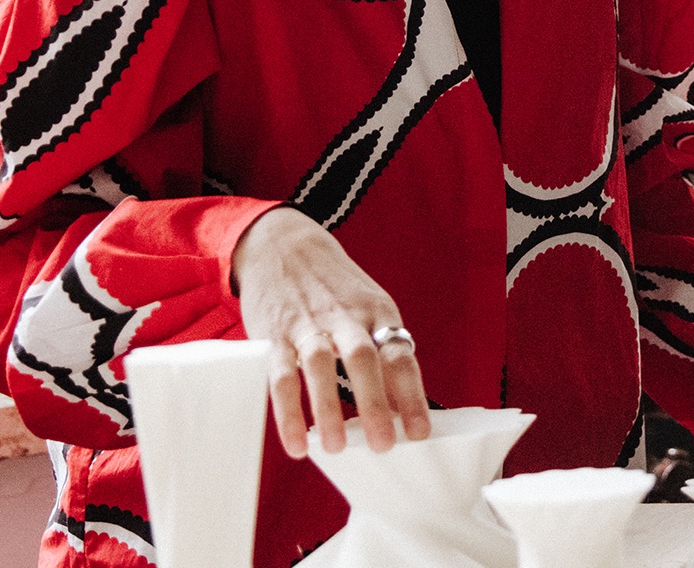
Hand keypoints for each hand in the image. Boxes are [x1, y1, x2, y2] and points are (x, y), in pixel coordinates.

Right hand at [231, 206, 431, 457]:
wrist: (283, 244)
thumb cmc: (334, 288)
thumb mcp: (367, 308)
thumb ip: (383, 353)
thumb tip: (404, 408)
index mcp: (377, 311)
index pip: (400, 354)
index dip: (412, 394)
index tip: (420, 432)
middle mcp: (345, 316)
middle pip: (363, 359)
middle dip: (375, 403)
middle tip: (383, 445)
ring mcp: (308, 324)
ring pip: (320, 365)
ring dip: (328, 409)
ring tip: (336, 449)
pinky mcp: (274, 334)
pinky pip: (280, 375)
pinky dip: (288, 413)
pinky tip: (297, 444)